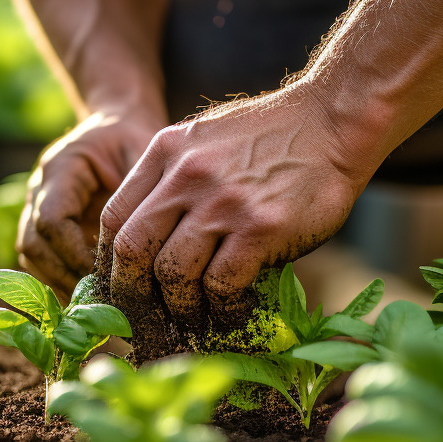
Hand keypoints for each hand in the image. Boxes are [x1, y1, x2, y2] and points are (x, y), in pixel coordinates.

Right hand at [18, 109, 164, 296]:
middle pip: (33, 244)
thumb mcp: (143, 154)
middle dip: (65, 277)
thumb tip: (141, 247)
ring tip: (98, 306)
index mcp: (60, 167)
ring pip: (32, 257)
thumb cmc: (134, 137)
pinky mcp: (46, 225)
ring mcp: (37, 207)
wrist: (119, 124)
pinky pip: (44, 260)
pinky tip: (94, 295)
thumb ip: (138, 193)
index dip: (75, 253)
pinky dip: (64, 280)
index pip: (51, 220)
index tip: (108, 275)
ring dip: (61, 284)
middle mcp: (40, 189)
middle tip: (103, 301)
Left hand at [99, 79, 372, 328]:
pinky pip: (222, 284)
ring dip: (180, 307)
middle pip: (133, 249)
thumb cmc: (272, 136)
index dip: (110, 261)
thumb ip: (172, 179)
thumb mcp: (204, 139)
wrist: (332, 121)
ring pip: (173, 274)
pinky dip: (222, 309)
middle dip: (132, 293)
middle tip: (145, 317)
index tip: (122, 285)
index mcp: (165, 152)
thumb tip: (150, 238)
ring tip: (192, 320)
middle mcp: (186, 176)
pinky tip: (231, 314)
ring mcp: (223, 202)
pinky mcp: (261, 228)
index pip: (113, 218)